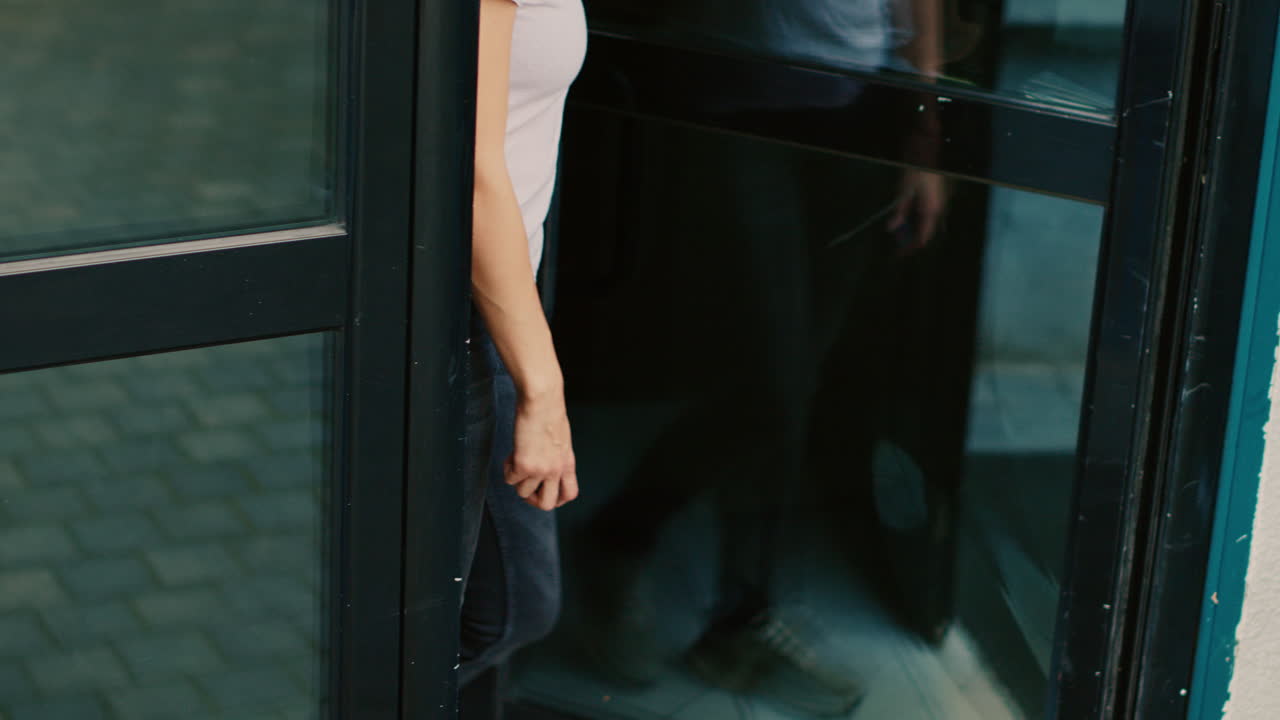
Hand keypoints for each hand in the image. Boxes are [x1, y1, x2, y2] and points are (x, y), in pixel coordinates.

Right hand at [505, 394, 578, 509]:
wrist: (542, 400)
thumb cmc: (549, 412)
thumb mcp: (560, 440)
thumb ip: (556, 457)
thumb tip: (545, 469)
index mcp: (568, 463)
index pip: (570, 494)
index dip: (556, 498)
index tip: (543, 490)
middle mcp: (556, 470)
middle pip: (547, 504)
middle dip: (532, 500)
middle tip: (525, 484)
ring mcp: (541, 470)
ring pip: (523, 493)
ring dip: (517, 479)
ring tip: (517, 459)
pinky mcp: (524, 465)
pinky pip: (510, 480)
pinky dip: (507, 469)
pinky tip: (512, 454)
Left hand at [887, 169, 946, 253]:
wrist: (929, 148)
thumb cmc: (916, 169)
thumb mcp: (904, 191)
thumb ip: (900, 211)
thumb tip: (892, 229)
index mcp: (932, 210)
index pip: (923, 236)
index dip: (911, 247)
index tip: (900, 254)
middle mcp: (941, 208)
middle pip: (928, 230)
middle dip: (914, 239)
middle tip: (900, 246)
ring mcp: (943, 200)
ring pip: (930, 222)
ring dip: (918, 229)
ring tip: (904, 234)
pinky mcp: (942, 194)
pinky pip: (932, 212)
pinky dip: (921, 219)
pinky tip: (912, 218)